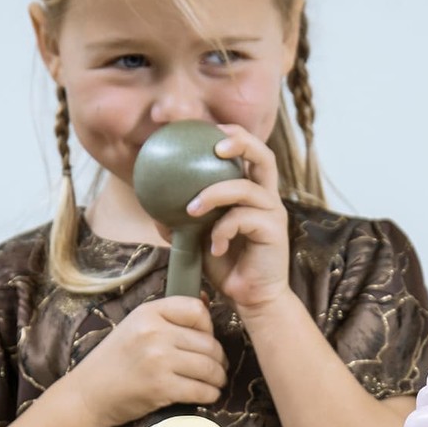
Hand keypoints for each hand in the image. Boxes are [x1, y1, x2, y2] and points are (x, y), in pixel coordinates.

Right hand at [66, 296, 227, 426]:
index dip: (208, 327)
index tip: (204, 340)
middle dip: (219, 358)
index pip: (197, 310)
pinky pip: (202, 390)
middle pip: (208, 343)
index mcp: (148, 313)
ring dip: (218, 377)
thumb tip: (208, 301)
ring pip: (209, 368)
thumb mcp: (137, 325)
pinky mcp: (162, 388)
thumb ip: (169, 316)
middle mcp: (154, 333)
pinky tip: (209, 394)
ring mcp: (158, 361)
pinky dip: (211, 394)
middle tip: (218, 367)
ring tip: (216, 381)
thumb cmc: (116, 359)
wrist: (89, 393)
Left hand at [187, 124, 290, 312]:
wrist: (252, 298)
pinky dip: (223, 231)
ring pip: (247, 188)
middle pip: (264, 156)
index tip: (210, 128)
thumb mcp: (198, 239)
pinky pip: (244, 219)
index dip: (235, 135)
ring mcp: (273, 214)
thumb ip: (183, 220)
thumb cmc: (226, 266)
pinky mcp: (274, 232)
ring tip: (191, 208)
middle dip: (241, 142)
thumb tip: (153, 205)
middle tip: (216, 146)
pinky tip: (214, 248)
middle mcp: (267, 198)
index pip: (251, 154)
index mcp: (253, 192)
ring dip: (215, 193)